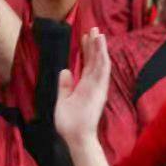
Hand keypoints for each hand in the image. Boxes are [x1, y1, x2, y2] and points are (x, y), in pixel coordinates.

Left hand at [53, 28, 111, 150]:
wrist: (75, 137)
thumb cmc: (69, 123)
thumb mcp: (62, 100)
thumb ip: (65, 86)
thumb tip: (65, 70)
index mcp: (84, 85)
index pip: (87, 64)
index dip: (86, 50)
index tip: (85, 36)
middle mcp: (92, 84)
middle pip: (94, 60)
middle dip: (94, 45)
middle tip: (93, 28)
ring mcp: (97, 87)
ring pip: (100, 63)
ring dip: (100, 48)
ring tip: (98, 33)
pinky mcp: (100, 90)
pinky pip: (102, 71)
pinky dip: (102, 58)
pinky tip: (101, 47)